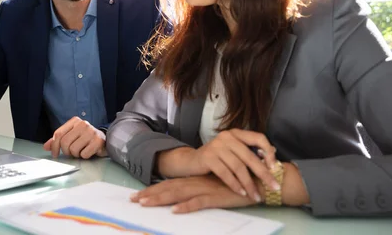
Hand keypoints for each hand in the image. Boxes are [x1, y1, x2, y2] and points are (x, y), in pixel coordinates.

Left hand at [43, 117, 107, 158]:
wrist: (104, 140)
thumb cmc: (85, 139)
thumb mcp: (71, 136)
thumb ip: (58, 140)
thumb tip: (46, 147)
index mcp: (74, 121)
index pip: (58, 134)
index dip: (54, 146)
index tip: (55, 154)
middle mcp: (83, 124)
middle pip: (64, 143)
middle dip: (66, 151)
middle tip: (72, 152)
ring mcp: (91, 132)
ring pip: (73, 149)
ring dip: (76, 154)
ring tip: (82, 150)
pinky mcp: (98, 141)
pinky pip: (84, 154)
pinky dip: (84, 156)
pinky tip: (89, 151)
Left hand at [130, 175, 256, 213]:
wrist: (259, 182)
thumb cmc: (237, 186)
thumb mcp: (215, 188)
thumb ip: (201, 191)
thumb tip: (184, 200)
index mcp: (196, 180)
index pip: (170, 184)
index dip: (153, 189)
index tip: (137, 195)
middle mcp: (197, 183)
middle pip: (169, 188)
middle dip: (150, 194)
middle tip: (132, 200)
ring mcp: (206, 189)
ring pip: (178, 194)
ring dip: (161, 199)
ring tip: (145, 203)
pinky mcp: (217, 197)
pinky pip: (199, 203)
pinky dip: (186, 207)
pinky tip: (175, 211)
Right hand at [157, 129, 278, 201]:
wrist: (192, 161)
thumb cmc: (217, 158)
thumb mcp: (234, 151)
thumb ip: (250, 151)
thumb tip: (273, 152)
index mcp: (236, 133)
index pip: (258, 137)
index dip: (269, 151)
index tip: (275, 167)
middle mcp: (227, 136)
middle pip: (250, 156)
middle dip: (264, 174)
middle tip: (274, 187)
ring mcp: (216, 146)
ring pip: (238, 167)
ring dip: (249, 184)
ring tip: (255, 196)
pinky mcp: (208, 157)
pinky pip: (225, 173)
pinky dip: (235, 185)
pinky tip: (241, 192)